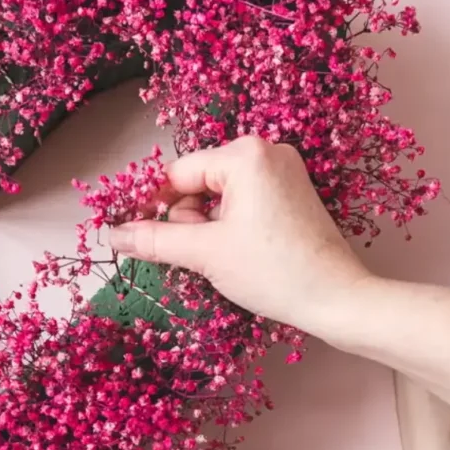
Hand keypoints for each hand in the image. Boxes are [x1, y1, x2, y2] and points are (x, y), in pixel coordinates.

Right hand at [109, 137, 369, 336]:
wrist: (337, 298)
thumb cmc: (273, 271)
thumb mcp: (205, 253)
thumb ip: (155, 239)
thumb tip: (113, 234)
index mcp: (245, 154)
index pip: (178, 174)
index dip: (152, 206)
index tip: (135, 235)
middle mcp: (266, 151)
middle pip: (199, 182)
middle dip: (190, 220)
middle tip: (201, 255)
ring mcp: (284, 171)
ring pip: (220, 195)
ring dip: (209, 227)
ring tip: (223, 259)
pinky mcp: (293, 194)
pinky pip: (245, 202)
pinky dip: (231, 226)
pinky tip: (240, 254)